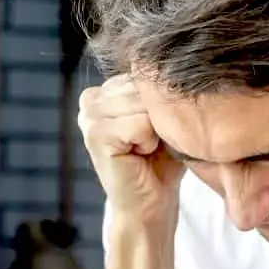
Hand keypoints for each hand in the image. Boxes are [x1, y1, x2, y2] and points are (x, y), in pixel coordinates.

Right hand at [78, 74, 185, 225]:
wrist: (152, 203)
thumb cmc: (163, 161)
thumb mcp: (166, 117)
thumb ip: (163, 91)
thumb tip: (178, 65)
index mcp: (107, 89)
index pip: (147, 72)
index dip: (164, 102)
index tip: (157, 129)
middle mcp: (92, 97)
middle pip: (146, 86)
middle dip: (161, 115)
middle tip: (153, 142)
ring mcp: (89, 115)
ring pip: (145, 104)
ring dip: (156, 130)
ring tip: (146, 148)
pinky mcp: (95, 134)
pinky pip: (140, 124)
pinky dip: (149, 142)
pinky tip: (141, 155)